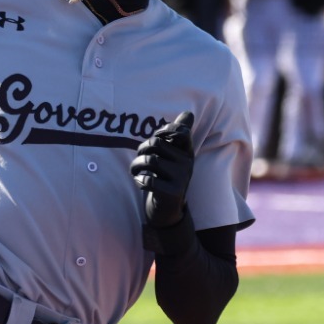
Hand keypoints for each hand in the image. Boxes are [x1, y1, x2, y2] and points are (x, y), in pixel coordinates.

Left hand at [131, 112, 194, 228]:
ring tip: (135, 170)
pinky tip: (141, 182)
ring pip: (150, 160)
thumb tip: (188, 113)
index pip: (180, 131)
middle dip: (141, 148)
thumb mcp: (174, 155)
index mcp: (187, 151)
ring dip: (136, 164)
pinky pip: (148, 180)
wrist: (168, 209)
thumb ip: (177, 134)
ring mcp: (182, 178)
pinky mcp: (173, 192)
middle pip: (156, 143)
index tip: (156, 138)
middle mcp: (187, 162)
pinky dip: (139, 179)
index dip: (163, 130)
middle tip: (139, 159)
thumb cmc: (167, 176)